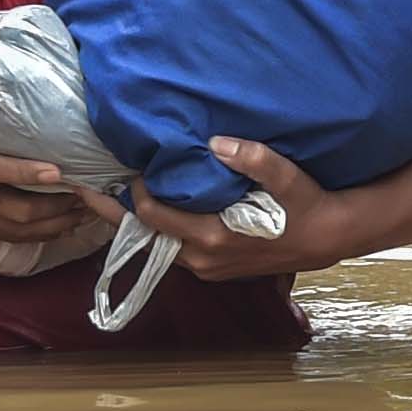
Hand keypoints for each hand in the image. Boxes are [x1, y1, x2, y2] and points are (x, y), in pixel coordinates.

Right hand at [0, 76, 107, 250]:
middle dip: (55, 209)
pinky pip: (3, 236)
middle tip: (89, 198)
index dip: (27, 174)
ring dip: (52, 226)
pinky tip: (59, 228)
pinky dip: (34, 236)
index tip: (59, 173)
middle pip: (14, 211)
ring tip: (85, 215)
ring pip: (13, 229)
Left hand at [115, 138, 371, 282]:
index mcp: (212, 237)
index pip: (154, 217)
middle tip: (84, 190)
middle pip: (144, 236)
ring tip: (114, 196)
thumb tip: (216, 142)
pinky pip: (174, 249)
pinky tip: (152, 209)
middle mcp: (202, 258)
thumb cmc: (305, 205)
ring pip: (158, 245)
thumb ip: (252, 159)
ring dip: (138, 222)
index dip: (134, 193)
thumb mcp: (286, 177)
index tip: (125, 168)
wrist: (328, 237)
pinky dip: (158, 230)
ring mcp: (206, 267)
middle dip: (116, 213)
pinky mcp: (213, 268)